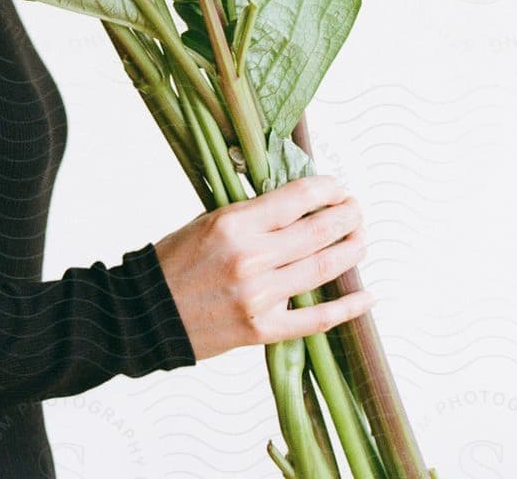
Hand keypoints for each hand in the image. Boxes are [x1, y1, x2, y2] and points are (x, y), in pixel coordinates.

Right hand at [152, 174, 372, 360]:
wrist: (149, 311)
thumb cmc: (178, 260)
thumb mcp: (209, 220)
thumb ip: (253, 215)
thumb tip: (298, 204)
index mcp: (234, 223)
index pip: (295, 199)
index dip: (325, 190)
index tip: (338, 187)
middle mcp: (251, 258)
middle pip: (316, 233)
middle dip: (345, 218)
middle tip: (357, 210)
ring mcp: (259, 296)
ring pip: (321, 269)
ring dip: (350, 251)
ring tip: (362, 239)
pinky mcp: (263, 329)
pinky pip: (316, 319)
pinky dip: (347, 307)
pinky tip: (367, 295)